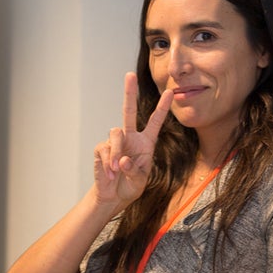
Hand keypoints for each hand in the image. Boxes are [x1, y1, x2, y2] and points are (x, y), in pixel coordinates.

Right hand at [93, 72, 173, 207]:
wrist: (113, 196)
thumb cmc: (130, 186)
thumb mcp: (139, 181)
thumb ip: (134, 170)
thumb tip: (122, 159)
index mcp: (146, 143)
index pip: (155, 122)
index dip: (162, 108)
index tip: (170, 92)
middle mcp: (131, 138)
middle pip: (128, 110)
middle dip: (129, 93)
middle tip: (129, 75)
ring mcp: (115, 142)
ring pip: (115, 133)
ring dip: (117, 152)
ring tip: (117, 170)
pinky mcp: (102, 149)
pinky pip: (105, 149)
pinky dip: (108, 163)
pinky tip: (110, 174)